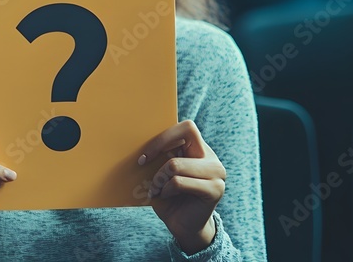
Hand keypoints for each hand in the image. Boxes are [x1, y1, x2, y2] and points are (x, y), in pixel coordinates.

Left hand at [140, 120, 224, 253]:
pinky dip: (166, 190)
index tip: (144, 155)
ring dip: (159, 178)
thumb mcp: (160, 173)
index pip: (187, 127)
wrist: (183, 226)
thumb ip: (158, 157)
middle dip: (159, 150)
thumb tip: (136, 141)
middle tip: (144, 166)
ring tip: (157, 188)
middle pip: (184, 137)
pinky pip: (179, 182)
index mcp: (199, 149)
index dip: (163, 137)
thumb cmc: (168, 197)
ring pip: (176, 164)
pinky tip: (166, 196)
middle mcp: (211, 158)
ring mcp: (217, 173)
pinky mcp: (215, 190)